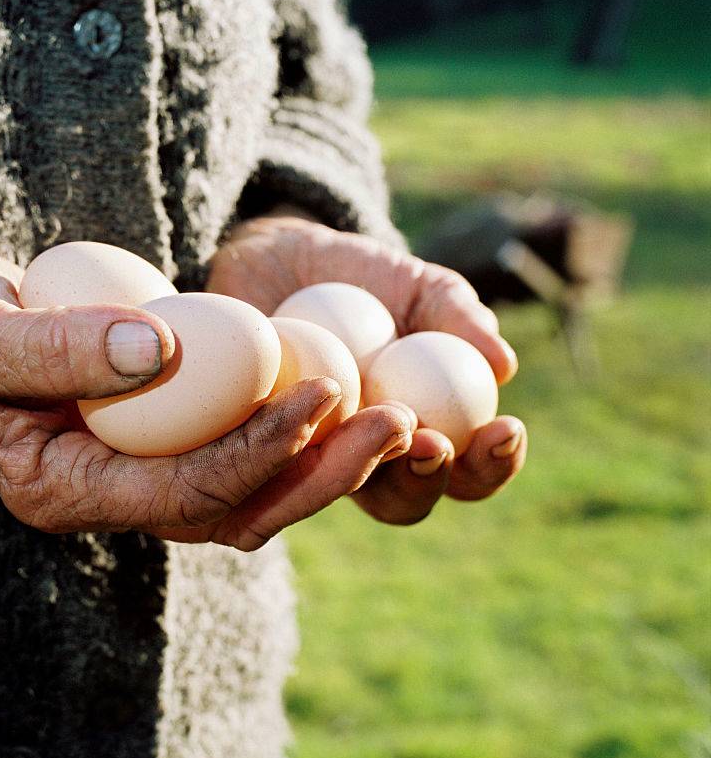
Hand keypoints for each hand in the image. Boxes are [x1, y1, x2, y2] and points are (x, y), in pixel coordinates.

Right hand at [0, 241, 414, 547]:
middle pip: (232, 510)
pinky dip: (284, 426)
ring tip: (390, 414)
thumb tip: (165, 348)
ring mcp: (123, 466)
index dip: (260, 448)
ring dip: (317, 459)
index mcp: (58, 488)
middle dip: (317, 473)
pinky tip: (335, 388)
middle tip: (397, 423)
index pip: (181, 490)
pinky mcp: (142, 431)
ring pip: (242, 489)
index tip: (325, 390)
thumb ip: (55, 344)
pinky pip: (227, 444)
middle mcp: (100, 493)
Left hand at [207, 214, 526, 523]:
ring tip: (377, 422)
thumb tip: (501, 366)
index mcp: (423, 430)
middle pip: (407, 501)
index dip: (493, 463)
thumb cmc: (360, 277)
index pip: (469, 471)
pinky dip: (286, 436)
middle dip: (427, 479)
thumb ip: (457, 316)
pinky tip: (296, 406)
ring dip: (361, 466)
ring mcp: (306, 458)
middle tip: (431, 441)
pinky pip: (268, 456)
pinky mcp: (252, 447)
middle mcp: (366, 458)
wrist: (275, 256)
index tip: (506, 428)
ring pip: (335, 491)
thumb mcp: (416, 286)